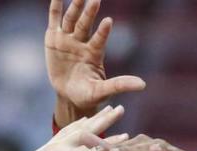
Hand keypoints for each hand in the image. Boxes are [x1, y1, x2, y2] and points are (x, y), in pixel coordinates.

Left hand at [0, 104, 127, 150]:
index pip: (88, 150)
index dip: (107, 145)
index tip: (125, 138)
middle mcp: (56, 149)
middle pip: (85, 131)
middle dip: (104, 121)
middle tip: (121, 109)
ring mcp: (51, 146)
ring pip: (77, 127)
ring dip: (95, 118)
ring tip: (110, 109)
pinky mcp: (47, 148)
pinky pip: (67, 130)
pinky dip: (80, 123)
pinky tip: (86, 119)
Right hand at [46, 0, 144, 124]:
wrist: (70, 96)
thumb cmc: (88, 94)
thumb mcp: (102, 92)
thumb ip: (120, 85)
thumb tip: (143, 85)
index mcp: (94, 53)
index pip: (99, 40)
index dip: (103, 32)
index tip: (108, 21)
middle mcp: (82, 42)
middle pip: (85, 25)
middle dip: (89, 13)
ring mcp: (68, 39)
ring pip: (71, 19)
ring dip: (75, 7)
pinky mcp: (53, 39)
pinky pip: (55, 20)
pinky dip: (56, 7)